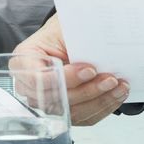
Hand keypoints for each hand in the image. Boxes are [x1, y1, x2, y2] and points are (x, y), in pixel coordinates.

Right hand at [14, 14, 128, 125]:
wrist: (67, 39)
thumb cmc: (62, 31)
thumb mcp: (64, 26)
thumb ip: (74, 36)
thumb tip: (95, 45)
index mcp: (23, 61)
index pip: (38, 78)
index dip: (65, 78)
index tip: (89, 69)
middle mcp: (30, 86)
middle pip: (56, 99)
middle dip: (87, 91)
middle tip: (109, 78)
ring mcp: (47, 102)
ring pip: (72, 112)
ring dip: (99, 100)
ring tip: (119, 86)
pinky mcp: (64, 112)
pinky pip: (84, 117)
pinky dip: (103, 107)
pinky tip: (116, 95)